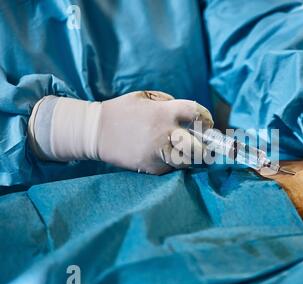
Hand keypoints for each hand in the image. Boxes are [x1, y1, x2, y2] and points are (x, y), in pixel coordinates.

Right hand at [29, 91, 212, 174]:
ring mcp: (158, 152)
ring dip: (189, 157)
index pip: (198, 114)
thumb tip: (189, 115)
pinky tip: (163, 156)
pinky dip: (171, 163)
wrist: (95, 132)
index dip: (207, 119)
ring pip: (187, 161)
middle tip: (204, 146)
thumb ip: (169, 103)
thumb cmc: (122, 111)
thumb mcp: (146, 97)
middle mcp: (164, 133)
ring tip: (185, 152)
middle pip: (199, 147)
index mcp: (164, 112)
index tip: (207, 123)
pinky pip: (170, 167)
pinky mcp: (151, 167)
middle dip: (205, 148)